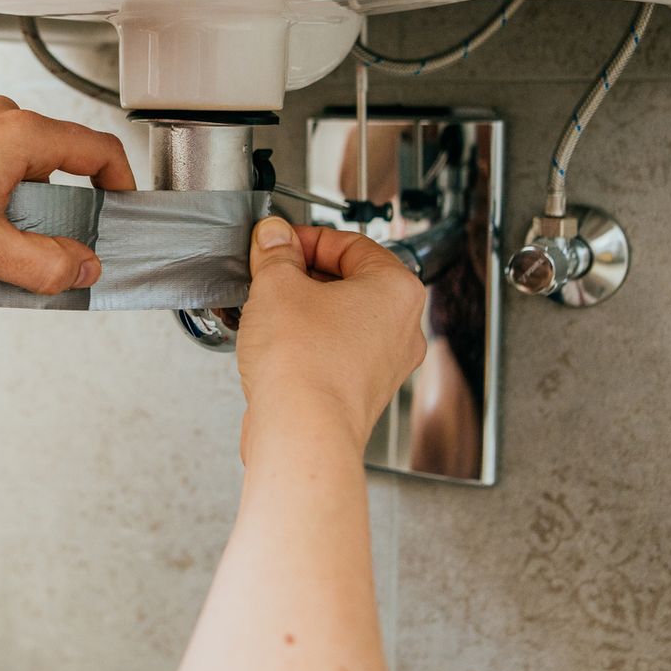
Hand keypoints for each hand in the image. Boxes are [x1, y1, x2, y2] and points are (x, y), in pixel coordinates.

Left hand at [0, 96, 134, 293]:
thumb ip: (42, 265)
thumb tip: (83, 269)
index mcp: (21, 133)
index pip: (100, 151)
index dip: (123, 189)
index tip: (124, 222)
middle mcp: (0, 119)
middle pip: (64, 165)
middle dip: (66, 216)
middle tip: (52, 256)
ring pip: (24, 173)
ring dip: (24, 216)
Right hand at [235, 216, 426, 460]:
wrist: (301, 433)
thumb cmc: (304, 366)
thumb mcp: (277, 286)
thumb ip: (276, 253)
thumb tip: (274, 237)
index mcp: (398, 290)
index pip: (352, 244)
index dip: (307, 238)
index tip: (279, 243)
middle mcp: (402, 329)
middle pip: (349, 282)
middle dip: (304, 275)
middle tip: (270, 274)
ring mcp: (384, 365)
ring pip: (341, 319)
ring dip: (304, 310)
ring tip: (268, 311)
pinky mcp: (361, 392)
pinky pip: (334, 353)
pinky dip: (308, 344)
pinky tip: (277, 346)